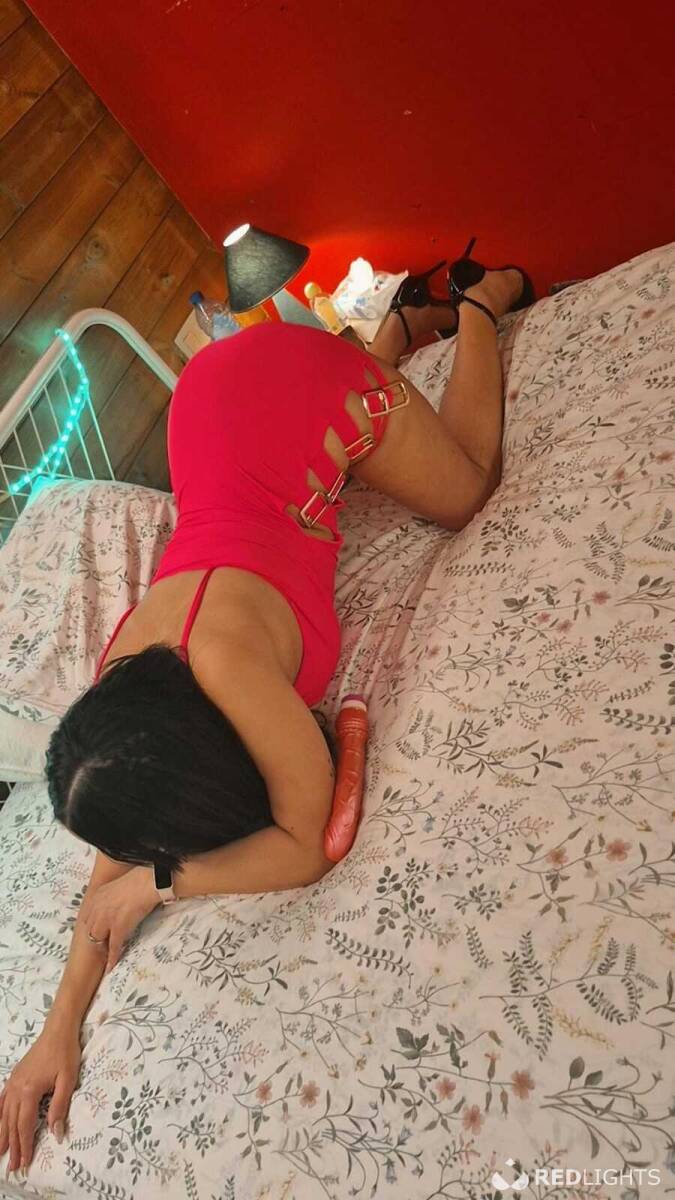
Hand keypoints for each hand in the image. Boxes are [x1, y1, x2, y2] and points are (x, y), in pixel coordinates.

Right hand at [0, 1025, 80, 1173]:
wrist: (58, 1030)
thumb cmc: (65, 1053)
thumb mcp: (68, 1080)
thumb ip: (60, 1107)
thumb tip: (56, 1133)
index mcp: (29, 1090)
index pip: (25, 1124)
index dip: (25, 1144)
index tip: (25, 1162)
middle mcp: (16, 1088)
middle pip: (12, 1123)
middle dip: (12, 1146)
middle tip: (13, 1166)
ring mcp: (12, 1082)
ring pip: (4, 1114)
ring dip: (2, 1134)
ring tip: (0, 1152)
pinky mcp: (14, 1077)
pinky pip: (2, 1100)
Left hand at [81, 867, 158, 973]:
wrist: (148, 882)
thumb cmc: (139, 879)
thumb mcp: (117, 884)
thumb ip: (110, 894)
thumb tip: (114, 901)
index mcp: (97, 896)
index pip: (87, 917)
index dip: (92, 926)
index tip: (97, 931)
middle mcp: (97, 908)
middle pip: (90, 929)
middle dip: (95, 938)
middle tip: (102, 944)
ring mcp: (107, 920)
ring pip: (98, 939)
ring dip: (102, 947)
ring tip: (106, 954)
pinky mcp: (118, 928)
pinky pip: (113, 946)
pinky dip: (112, 958)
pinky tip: (110, 967)